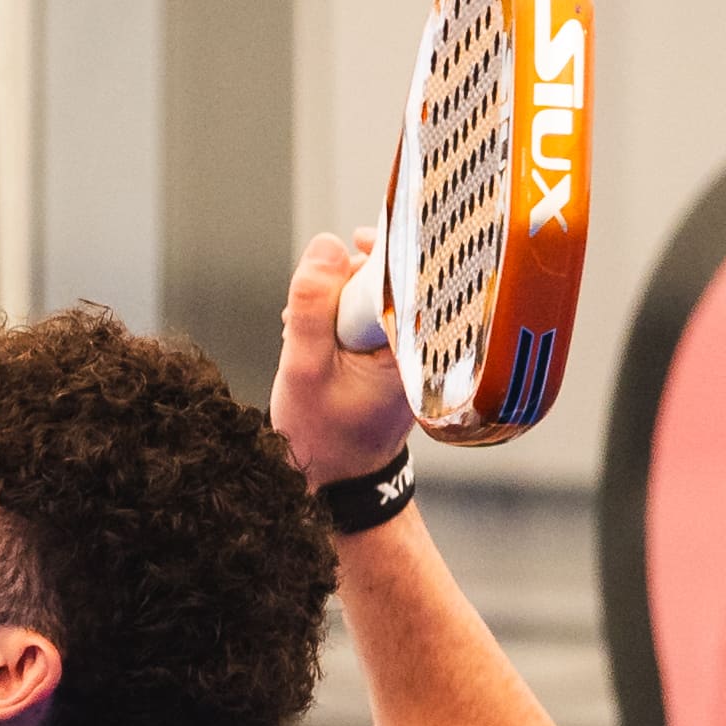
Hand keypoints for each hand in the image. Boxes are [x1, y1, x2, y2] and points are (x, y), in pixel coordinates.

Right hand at [274, 231, 411, 487]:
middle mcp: (422, 346)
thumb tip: (325, 245)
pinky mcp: (396, 356)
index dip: (368, 259)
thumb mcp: (304, 369)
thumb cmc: (323, 436)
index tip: (346, 251)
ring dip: (336, 305)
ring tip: (307, 334)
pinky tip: (320, 341)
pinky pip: (372, 319)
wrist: (337, 480)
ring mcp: (410, 351)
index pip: (403, 275)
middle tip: (307, 311)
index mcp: (412, 346)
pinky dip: (341, 322)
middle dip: (342, 285)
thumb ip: (312, 306)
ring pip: (375, 299)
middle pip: (388, 282)